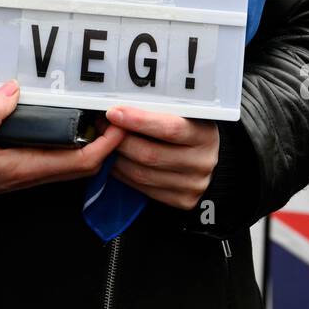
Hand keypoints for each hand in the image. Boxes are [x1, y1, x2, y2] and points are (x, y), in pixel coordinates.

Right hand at [0, 80, 123, 209]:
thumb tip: (13, 89)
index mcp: (28, 168)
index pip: (82, 161)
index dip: (106, 144)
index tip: (118, 123)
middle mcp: (34, 173)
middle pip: (86, 164)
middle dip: (107, 142)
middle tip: (114, 115)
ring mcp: (29, 171)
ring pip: (74, 162)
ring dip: (92, 142)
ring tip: (98, 116)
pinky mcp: (22, 166)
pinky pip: (57, 158)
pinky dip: (72, 143)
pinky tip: (68, 125)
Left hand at [97, 106, 219, 210]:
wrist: (205, 158)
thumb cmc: (188, 130)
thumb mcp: (182, 115)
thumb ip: (157, 112)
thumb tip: (119, 107)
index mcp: (204, 134)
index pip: (169, 129)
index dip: (138, 121)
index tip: (114, 113)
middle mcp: (201, 162)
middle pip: (150, 154)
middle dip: (120, 141)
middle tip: (103, 127)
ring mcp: (193, 185)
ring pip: (142, 174)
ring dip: (117, 159)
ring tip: (106, 144)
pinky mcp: (182, 201)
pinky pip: (144, 189)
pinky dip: (124, 176)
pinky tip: (116, 162)